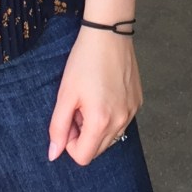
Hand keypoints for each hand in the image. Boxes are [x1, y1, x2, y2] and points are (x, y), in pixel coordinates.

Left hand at [46, 27, 142, 165]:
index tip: (68, 120)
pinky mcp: (137, 102)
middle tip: (78, 109)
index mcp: (101, 121)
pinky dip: (110, 116)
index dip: (70, 143)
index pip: (83, 157)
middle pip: (97, 150)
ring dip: (96, 127)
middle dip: (83, 136)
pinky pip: (121, 122)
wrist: (109, 34)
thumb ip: (58, 128)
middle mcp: (121, 121)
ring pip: (110, 137)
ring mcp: (132, 112)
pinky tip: (104, 94)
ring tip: (91, 100)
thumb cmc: (84, 61)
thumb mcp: (65, 95)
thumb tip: (54, 154)